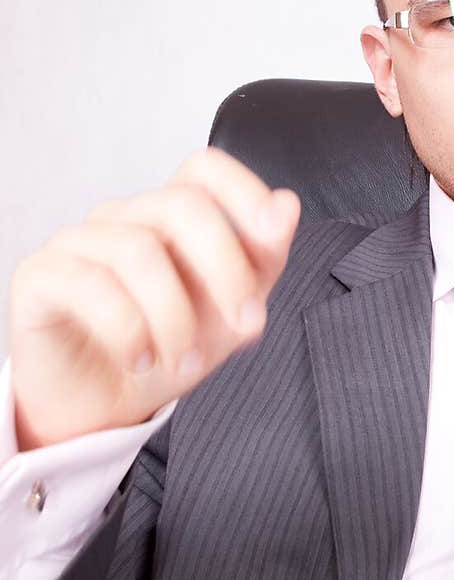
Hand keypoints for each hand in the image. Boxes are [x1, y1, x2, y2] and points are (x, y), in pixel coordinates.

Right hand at [7, 146, 300, 449]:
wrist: (102, 410)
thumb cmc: (164, 354)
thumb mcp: (228, 317)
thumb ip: (260, 263)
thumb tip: (287, 206)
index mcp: (170, 218)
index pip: (204, 168)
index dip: (243, 191)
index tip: (272, 236)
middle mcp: (123, 218)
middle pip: (183, 205)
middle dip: (227, 270)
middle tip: (245, 326)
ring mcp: (78, 242)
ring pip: (140, 251)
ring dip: (176, 319)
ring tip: (183, 362)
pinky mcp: (40, 276)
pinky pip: (90, 285)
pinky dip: (128, 330)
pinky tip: (141, 360)